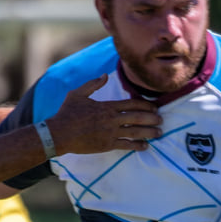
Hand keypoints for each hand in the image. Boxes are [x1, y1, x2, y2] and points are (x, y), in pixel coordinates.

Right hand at [45, 76, 162, 154]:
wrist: (59, 133)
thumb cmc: (67, 113)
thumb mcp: (78, 94)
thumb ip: (93, 84)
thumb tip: (105, 75)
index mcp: (107, 106)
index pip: (131, 104)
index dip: (145, 105)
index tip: (154, 107)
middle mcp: (111, 119)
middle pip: (137, 118)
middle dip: (151, 118)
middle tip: (161, 120)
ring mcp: (110, 133)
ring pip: (135, 132)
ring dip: (149, 132)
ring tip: (159, 133)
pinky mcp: (107, 145)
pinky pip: (126, 145)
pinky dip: (137, 146)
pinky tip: (145, 146)